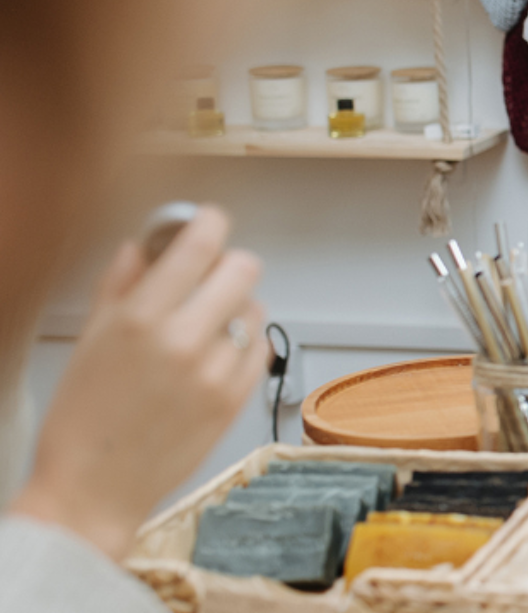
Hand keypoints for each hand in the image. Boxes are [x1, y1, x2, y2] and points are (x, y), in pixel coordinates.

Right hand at [8, 206, 268, 559]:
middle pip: (243, 268)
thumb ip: (120, 284)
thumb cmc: (83, 419)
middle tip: (208, 278)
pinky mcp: (235, 400)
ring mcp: (215, 371)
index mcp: (141, 318)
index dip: (209, 222)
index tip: (208, 221)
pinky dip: (244, 345)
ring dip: (237, 308)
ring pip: (255, 309)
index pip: (198, 244)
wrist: (93, 488)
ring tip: (206, 327)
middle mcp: (183, 339)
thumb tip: (142, 246)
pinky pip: (260, 349)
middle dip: (227, 266)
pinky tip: (215, 357)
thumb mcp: (90, 339)